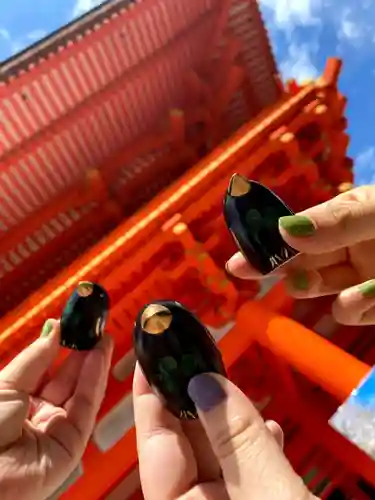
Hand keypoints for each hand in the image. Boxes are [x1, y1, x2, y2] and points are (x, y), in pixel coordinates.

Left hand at [0, 319, 112, 499]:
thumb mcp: (6, 384)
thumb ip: (36, 357)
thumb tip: (54, 328)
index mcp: (16, 401)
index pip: (44, 370)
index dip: (60, 347)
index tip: (73, 324)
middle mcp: (37, 415)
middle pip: (66, 380)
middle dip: (82, 352)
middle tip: (95, 327)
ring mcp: (55, 431)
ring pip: (80, 392)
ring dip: (94, 363)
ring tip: (104, 336)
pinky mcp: (72, 446)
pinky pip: (85, 409)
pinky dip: (94, 381)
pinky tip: (99, 357)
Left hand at [134, 364, 314, 498]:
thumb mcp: (271, 497)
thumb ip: (237, 441)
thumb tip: (202, 382)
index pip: (156, 448)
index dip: (150, 397)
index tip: (151, 354)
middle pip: (186, 448)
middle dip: (192, 399)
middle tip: (195, 354)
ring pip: (220, 458)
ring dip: (229, 420)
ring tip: (233, 382)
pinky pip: (247, 476)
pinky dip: (257, 448)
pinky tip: (270, 429)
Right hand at [227, 185, 374, 324]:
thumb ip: (336, 222)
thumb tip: (282, 229)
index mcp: (343, 218)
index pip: (296, 230)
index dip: (267, 240)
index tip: (239, 251)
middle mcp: (346, 249)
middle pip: (298, 260)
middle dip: (270, 264)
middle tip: (244, 268)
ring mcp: (359, 280)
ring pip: (318, 287)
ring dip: (310, 285)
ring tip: (322, 283)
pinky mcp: (372, 308)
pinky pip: (348, 313)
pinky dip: (353, 307)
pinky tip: (370, 293)